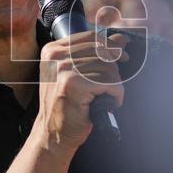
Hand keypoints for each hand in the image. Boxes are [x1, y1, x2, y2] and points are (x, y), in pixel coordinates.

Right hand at [33, 31, 126, 152]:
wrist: (52, 134)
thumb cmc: (65, 106)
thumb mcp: (76, 74)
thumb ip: (97, 54)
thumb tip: (121, 39)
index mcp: (52, 51)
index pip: (91, 37)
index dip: (110, 46)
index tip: (121, 56)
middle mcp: (55, 57)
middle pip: (102, 52)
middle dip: (113, 71)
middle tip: (109, 87)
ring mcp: (63, 69)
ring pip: (108, 68)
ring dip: (114, 85)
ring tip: (104, 97)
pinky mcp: (74, 84)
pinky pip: (110, 83)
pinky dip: (115, 95)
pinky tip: (107, 103)